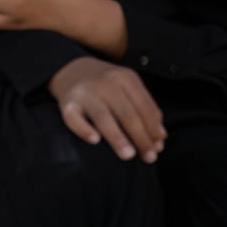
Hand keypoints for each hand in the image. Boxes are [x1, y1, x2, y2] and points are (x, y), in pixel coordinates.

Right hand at [48, 56, 164, 162]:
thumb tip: (160, 139)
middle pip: (127, 114)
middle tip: (148, 157)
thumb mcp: (128, 87)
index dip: (153, 129)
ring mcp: (85, 92)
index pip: (145, 107)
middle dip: (141, 138)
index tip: (158, 147)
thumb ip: (145, 109)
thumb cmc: (107, 84)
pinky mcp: (67, 102)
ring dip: (118, 138)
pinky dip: (83, 129)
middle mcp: (105, 83)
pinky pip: (73, 118)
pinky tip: (95, 140)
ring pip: (103, 117)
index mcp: (125, 78)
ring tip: (128, 155)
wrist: (71, 69)